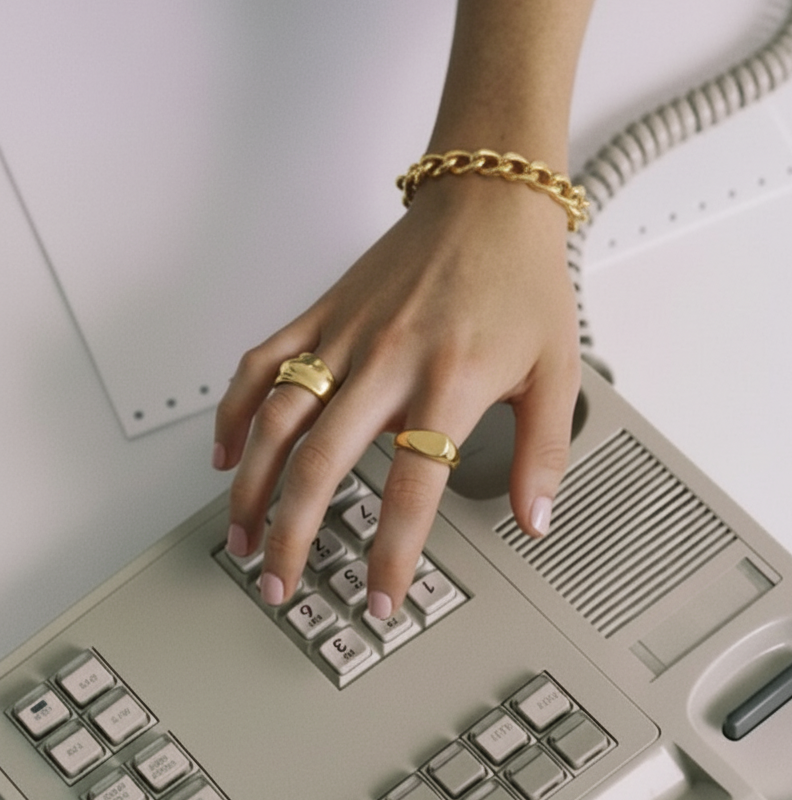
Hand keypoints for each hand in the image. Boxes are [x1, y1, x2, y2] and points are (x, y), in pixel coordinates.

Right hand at [212, 175, 580, 616]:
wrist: (489, 200)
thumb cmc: (522, 280)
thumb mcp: (558, 371)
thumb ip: (546, 452)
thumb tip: (536, 519)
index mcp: (450, 382)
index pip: (412, 490)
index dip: (392, 556)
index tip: (381, 599)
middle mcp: (388, 362)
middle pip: (322, 465)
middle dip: (293, 537)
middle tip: (281, 584)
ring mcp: (346, 336)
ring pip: (276, 420)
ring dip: (250, 487)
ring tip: (242, 538)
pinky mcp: (322, 314)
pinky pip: (262, 364)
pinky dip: (234, 410)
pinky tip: (225, 453)